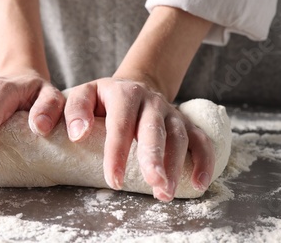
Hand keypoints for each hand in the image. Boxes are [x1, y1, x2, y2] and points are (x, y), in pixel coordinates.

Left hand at [64, 77, 214, 201]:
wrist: (133, 86)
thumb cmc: (104, 98)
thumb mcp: (84, 94)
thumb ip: (75, 110)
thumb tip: (77, 134)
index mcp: (124, 94)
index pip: (120, 124)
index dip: (117, 153)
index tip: (114, 180)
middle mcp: (151, 101)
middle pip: (155, 129)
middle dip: (155, 157)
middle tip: (154, 183)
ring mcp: (171, 111)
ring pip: (179, 137)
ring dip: (176, 165)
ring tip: (166, 193)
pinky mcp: (186, 123)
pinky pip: (201, 140)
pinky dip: (204, 160)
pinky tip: (200, 183)